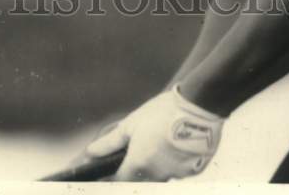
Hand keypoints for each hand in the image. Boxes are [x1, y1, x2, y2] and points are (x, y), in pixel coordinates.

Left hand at [85, 85, 224, 181]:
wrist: (197, 106)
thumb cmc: (162, 112)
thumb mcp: (132, 123)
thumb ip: (110, 143)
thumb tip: (90, 153)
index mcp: (139, 164)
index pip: (120, 181)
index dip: (114, 177)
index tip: (111, 172)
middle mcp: (157, 175)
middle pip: (142, 180)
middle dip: (137, 169)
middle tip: (142, 147)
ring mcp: (177, 174)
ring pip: (163, 175)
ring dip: (158, 164)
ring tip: (161, 140)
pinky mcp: (194, 170)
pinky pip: (181, 170)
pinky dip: (177, 160)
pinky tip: (178, 143)